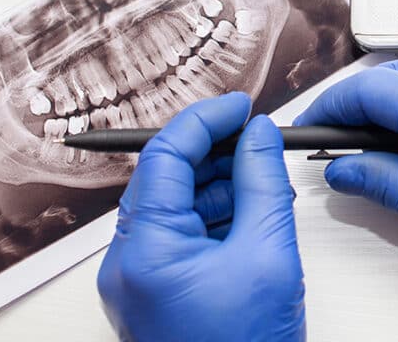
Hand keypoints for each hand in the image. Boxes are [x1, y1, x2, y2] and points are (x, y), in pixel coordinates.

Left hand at [98, 93, 305, 341]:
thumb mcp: (268, 253)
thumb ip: (264, 182)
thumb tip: (262, 132)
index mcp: (145, 251)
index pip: (165, 156)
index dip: (206, 120)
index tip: (243, 105)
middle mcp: (129, 262)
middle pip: (167, 178)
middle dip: (216, 151)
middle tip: (261, 137)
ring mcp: (140, 280)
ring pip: (176, 204)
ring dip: (220, 182)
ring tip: (266, 177)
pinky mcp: (157, 292)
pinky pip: (182, 234)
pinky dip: (217, 215)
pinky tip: (253, 211)